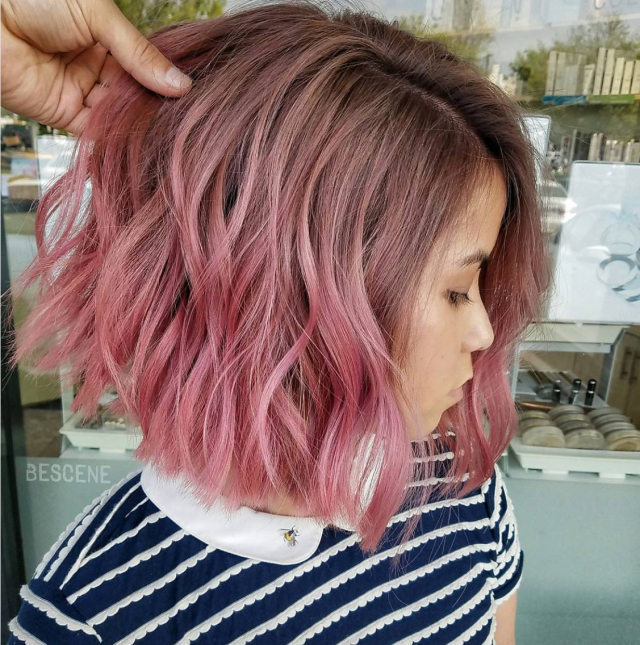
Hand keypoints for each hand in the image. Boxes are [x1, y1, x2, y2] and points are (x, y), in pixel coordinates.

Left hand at [0, 0, 192, 134]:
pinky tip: (138, 141)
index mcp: (106, 39)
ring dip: (138, 123)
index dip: (163, 79)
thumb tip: (181, 83)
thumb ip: (138, 53)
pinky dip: (115, 137)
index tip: (190, 95)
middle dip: (153, 104)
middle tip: (182, 119)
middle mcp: (96, 68)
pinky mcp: (64, 115)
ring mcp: (81, 92)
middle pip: (133, 93)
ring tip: (165, 132)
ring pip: (119, 114)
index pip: (143, 65)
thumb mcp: (98, 16)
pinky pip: (96, 131)